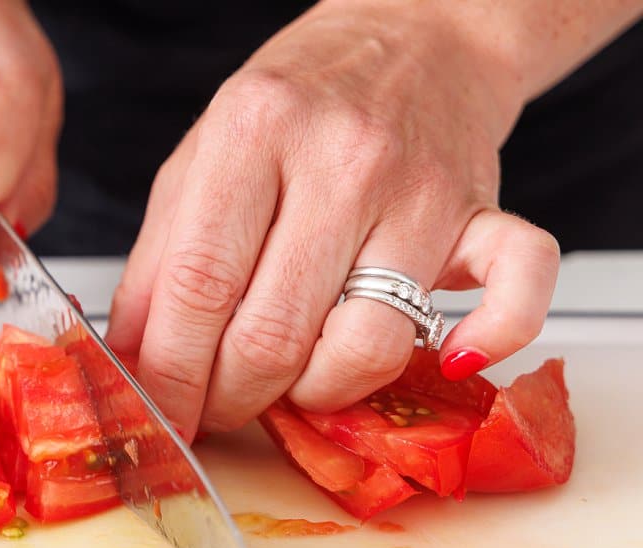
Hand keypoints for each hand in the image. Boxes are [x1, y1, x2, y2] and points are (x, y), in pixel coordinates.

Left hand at [104, 0, 559, 436]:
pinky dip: (487, 340)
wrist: (414, 36)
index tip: (161, 410)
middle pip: (272, 333)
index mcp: (253, 131)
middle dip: (230, 399)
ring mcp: (420, 191)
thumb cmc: (298, 103)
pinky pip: (515, 294)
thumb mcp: (200, 158)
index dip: (170, 372)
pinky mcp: (487, 215)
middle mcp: (341, 159)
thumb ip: (159, 260)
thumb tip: (133, 361)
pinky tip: (446, 358)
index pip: (198, 284)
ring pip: (365, 346)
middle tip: (215, 407)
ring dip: (316, 395)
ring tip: (292, 380)